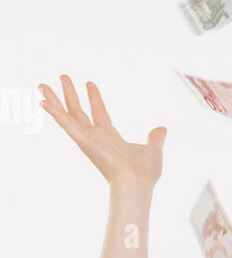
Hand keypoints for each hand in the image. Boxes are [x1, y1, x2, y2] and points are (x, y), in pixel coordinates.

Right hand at [39, 75, 166, 186]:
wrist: (138, 181)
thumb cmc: (145, 172)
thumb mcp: (153, 149)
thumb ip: (155, 139)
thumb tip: (162, 129)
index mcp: (111, 138)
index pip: (100, 113)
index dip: (95, 98)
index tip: (89, 83)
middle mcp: (96, 138)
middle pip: (78, 111)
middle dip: (70, 94)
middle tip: (63, 76)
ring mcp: (87, 139)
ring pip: (67, 115)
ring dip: (55, 99)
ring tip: (42, 85)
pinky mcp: (83, 141)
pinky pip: (65, 123)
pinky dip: (54, 112)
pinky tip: (42, 101)